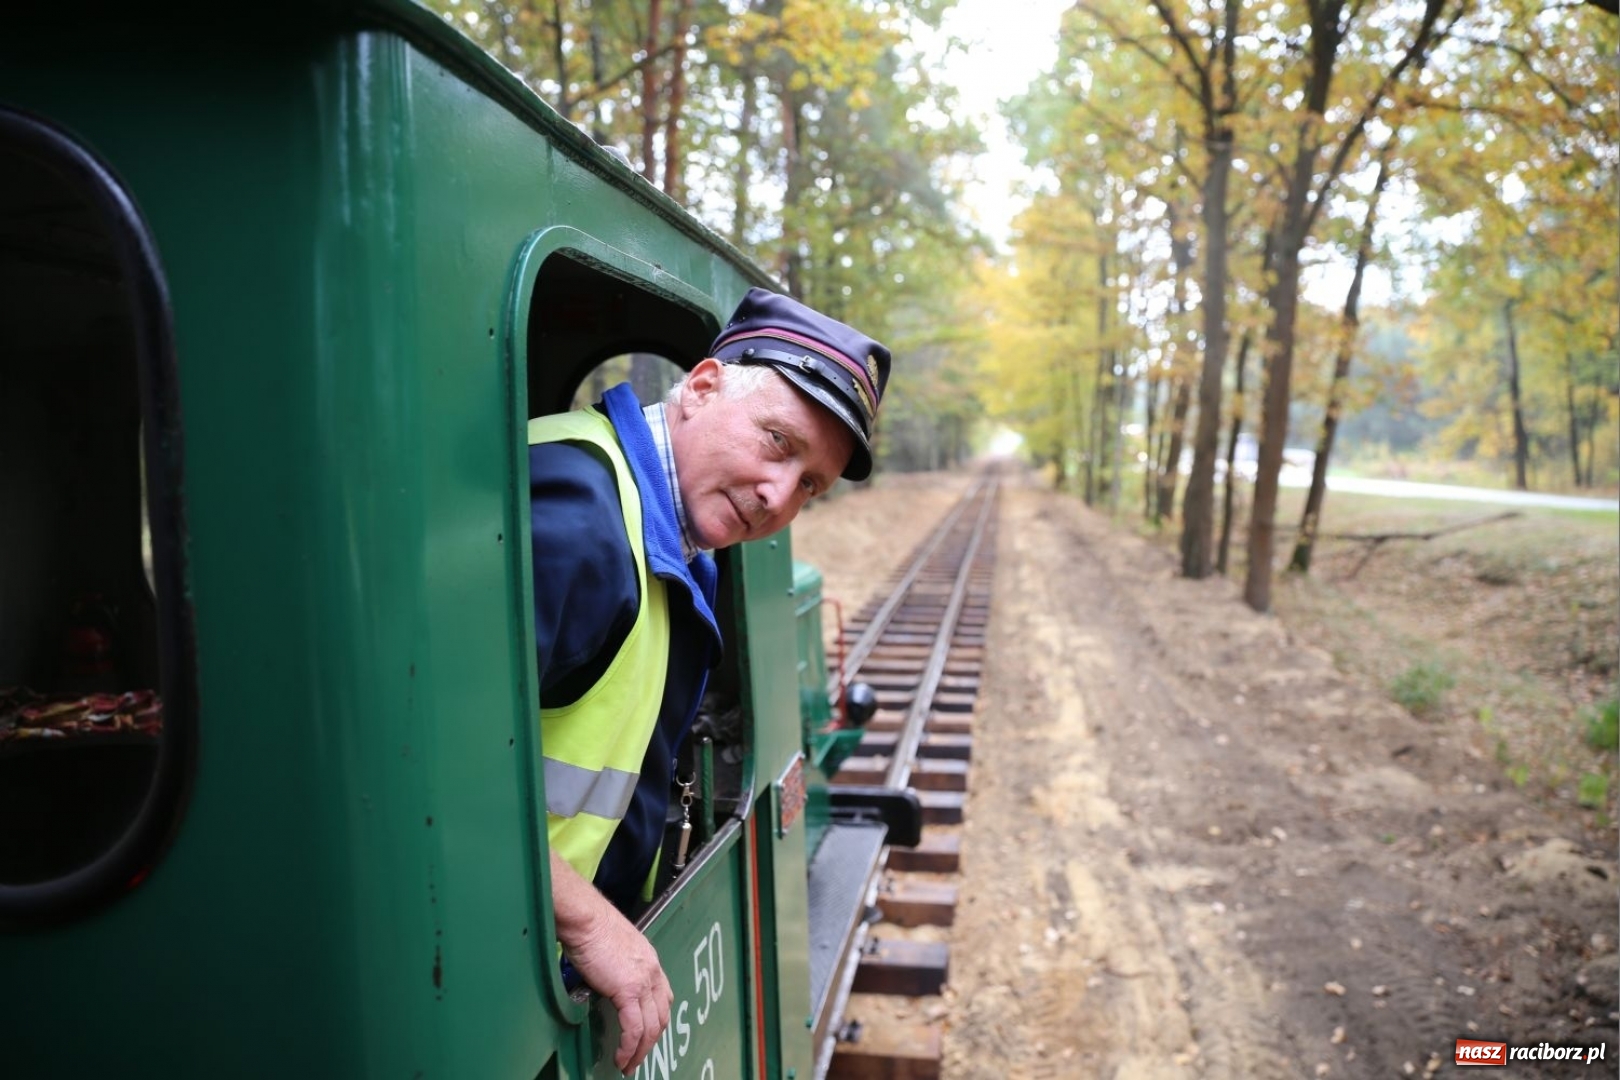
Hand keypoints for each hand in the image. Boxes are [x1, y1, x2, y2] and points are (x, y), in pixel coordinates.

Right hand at [549, 851, 673, 1073]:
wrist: (585, 918)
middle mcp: (652, 971)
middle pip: (660, 1016)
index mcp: (649, 960)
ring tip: (628, 1064)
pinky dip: (629, 1046)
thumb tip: (605, 982)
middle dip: (650, 1041)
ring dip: (640, 1050)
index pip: (662, 997)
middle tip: (637, 1057)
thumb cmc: (591, 927)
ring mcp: (643, 981)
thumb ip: (616, 967)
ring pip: (651, 1027)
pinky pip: (634, 1028)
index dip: (656, 1020)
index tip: (646, 1035)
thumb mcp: (613, 948)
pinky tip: (621, 1056)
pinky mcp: (628, 990)